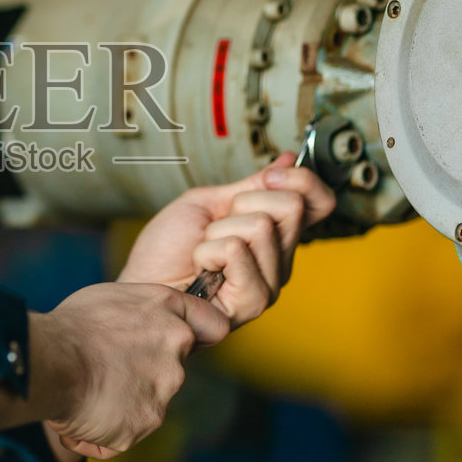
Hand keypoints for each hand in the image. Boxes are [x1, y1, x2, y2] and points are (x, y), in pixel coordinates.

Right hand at [29, 281, 227, 459]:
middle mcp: (176, 347)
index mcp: (167, 309)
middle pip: (170, 368)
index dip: (200, 336)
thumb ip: (141, 313)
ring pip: (145, 401)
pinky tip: (81, 412)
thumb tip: (137, 327)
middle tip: (102, 371)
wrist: (51, 361)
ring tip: (84, 391)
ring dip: (118, 404)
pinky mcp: (148, 421)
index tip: (183, 344)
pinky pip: (125, 432)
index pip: (212, 325)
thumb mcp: (112, 298)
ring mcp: (165, 387)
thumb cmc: (70, 326)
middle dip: (140, 375)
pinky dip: (103, 430)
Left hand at [118, 153, 335, 330]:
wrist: (141, 284)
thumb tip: (289, 160)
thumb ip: (252, 186)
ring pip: (260, 225)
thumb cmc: (167, 250)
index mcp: (275, 236)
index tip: (270, 176)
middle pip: (291, 205)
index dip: (301, 180)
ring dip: (217, 232)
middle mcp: (280, 261)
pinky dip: (207, 251)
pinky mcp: (253, 301)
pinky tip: (201, 270)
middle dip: (241, 204)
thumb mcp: (210, 203)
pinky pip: (236, 249)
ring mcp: (270, 283)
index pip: (320, 202)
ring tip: (203, 254)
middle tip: (215, 228)